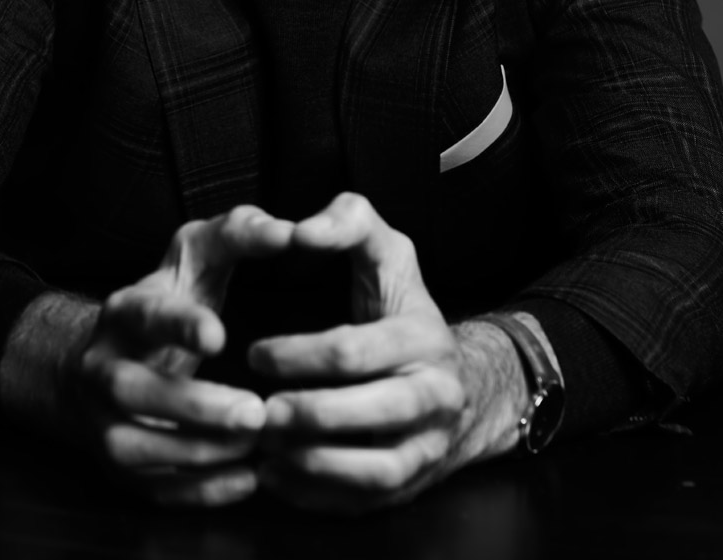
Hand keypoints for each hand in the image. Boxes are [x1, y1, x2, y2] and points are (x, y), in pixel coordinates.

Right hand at [2, 205, 293, 506]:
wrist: (111, 354)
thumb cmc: (174, 295)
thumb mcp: (199, 253)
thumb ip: (240, 234)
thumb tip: (290, 232)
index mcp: (125, 309)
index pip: (144, 313)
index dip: (177, 325)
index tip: (221, 336)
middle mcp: (102, 364)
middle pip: (130, 389)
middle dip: (192, 406)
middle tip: (255, 412)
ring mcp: (101, 418)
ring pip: (133, 446)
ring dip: (196, 452)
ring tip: (255, 445)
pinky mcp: (117, 462)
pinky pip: (149, 486)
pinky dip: (197, 490)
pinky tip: (247, 479)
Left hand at [248, 193, 526, 512]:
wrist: (464, 376)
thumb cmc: (401, 305)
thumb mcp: (385, 248)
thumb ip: (345, 222)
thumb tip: (300, 231)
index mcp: (423, 337)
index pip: (353, 351)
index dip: (298, 355)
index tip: (257, 353)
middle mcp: (437, 394)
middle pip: (368, 415)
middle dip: (305, 414)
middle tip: (258, 410)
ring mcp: (430, 444)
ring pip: (374, 470)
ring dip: (312, 463)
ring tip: (266, 447)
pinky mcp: (415, 481)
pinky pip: (369, 500)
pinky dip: (320, 496)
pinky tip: (280, 476)